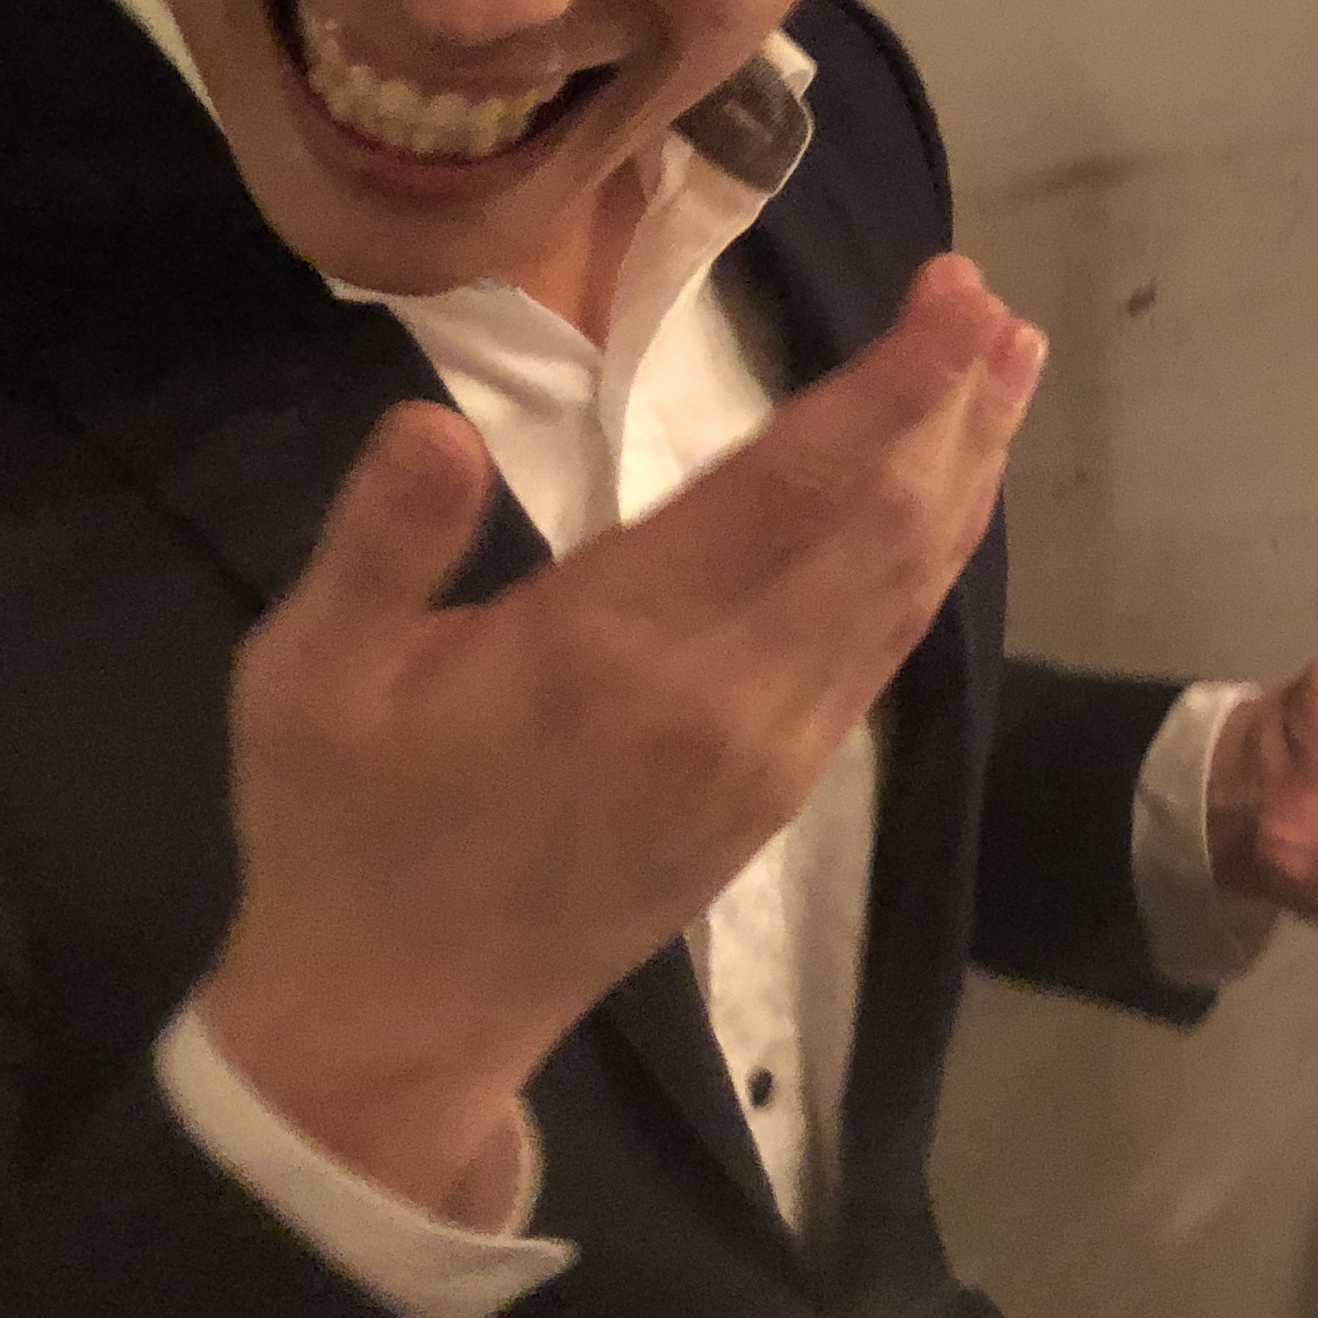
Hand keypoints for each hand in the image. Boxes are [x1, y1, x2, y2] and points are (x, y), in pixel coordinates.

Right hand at [197, 254, 1043, 1217]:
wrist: (398, 1020)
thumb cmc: (344, 829)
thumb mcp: (307, 681)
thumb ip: (379, 548)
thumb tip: (430, 426)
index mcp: (610, 645)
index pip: (791, 489)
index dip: (890, 389)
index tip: (956, 298)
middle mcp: (723, 695)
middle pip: (880, 526)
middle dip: (950, 405)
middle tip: (992, 299)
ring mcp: (770, 750)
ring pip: (902, 587)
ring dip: (965, 471)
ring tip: (1011, 366)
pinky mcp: (784, 790)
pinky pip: (883, 649)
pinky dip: (933, 556)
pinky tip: (950, 497)